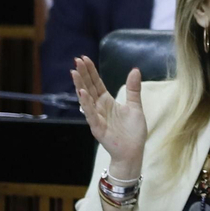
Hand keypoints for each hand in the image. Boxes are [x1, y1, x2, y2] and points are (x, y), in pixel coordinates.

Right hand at [72, 58, 147, 176]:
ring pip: (86, 99)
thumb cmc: (133, 131)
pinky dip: (86, 104)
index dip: (91, 72)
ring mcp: (97, 117)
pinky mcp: (97, 128)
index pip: (96, 83)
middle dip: (83, 74)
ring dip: (80, 86)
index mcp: (107, 102)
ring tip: (74, 72)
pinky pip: (90, 114)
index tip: (84, 58)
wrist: (133, 151)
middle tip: (76, 60)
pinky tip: (82, 93)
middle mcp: (99, 108)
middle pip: (89, 88)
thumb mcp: (135, 106)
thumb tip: (135, 70)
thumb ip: (133, 89)